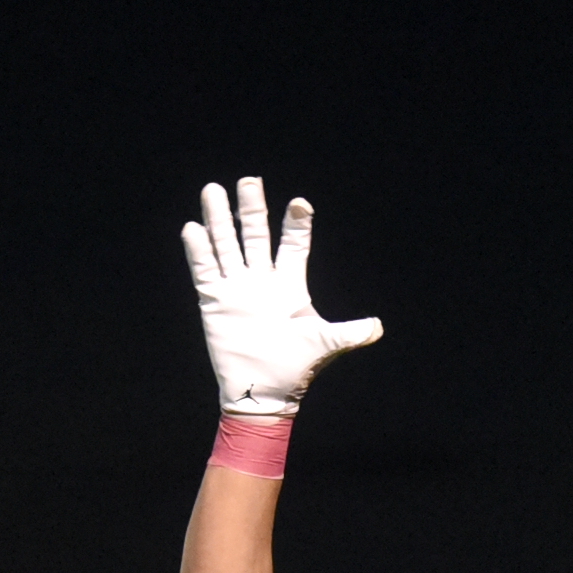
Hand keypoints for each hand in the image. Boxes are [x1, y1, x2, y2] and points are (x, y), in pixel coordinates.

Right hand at [180, 178, 383, 414]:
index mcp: (290, 285)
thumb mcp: (327, 344)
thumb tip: (378, 327)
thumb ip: (351, 333)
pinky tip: (193, 228)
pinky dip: (199, 250)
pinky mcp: (214, 301)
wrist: (265, 392)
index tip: (301, 204)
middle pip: (255, 235)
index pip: (294, 246)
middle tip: (249, 181)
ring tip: (212, 190)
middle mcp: (261, 280)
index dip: (297, 225)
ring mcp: (236, 288)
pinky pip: (205, 270)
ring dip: (219, 219)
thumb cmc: (297, 368)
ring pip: (226, 245)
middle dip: (252, 209)